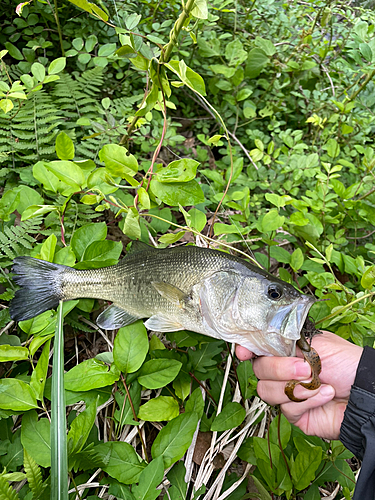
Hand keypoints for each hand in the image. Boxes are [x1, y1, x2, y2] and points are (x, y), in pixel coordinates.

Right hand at [235, 331, 362, 439]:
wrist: (366, 394)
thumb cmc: (348, 363)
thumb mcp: (316, 344)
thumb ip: (286, 340)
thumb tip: (258, 339)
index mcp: (287, 349)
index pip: (257, 347)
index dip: (246, 349)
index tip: (244, 352)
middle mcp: (284, 370)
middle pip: (259, 369)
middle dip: (280, 368)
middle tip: (305, 368)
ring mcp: (287, 392)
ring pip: (266, 391)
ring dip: (296, 387)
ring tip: (319, 384)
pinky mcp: (295, 414)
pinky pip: (286, 409)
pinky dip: (308, 401)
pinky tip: (325, 395)